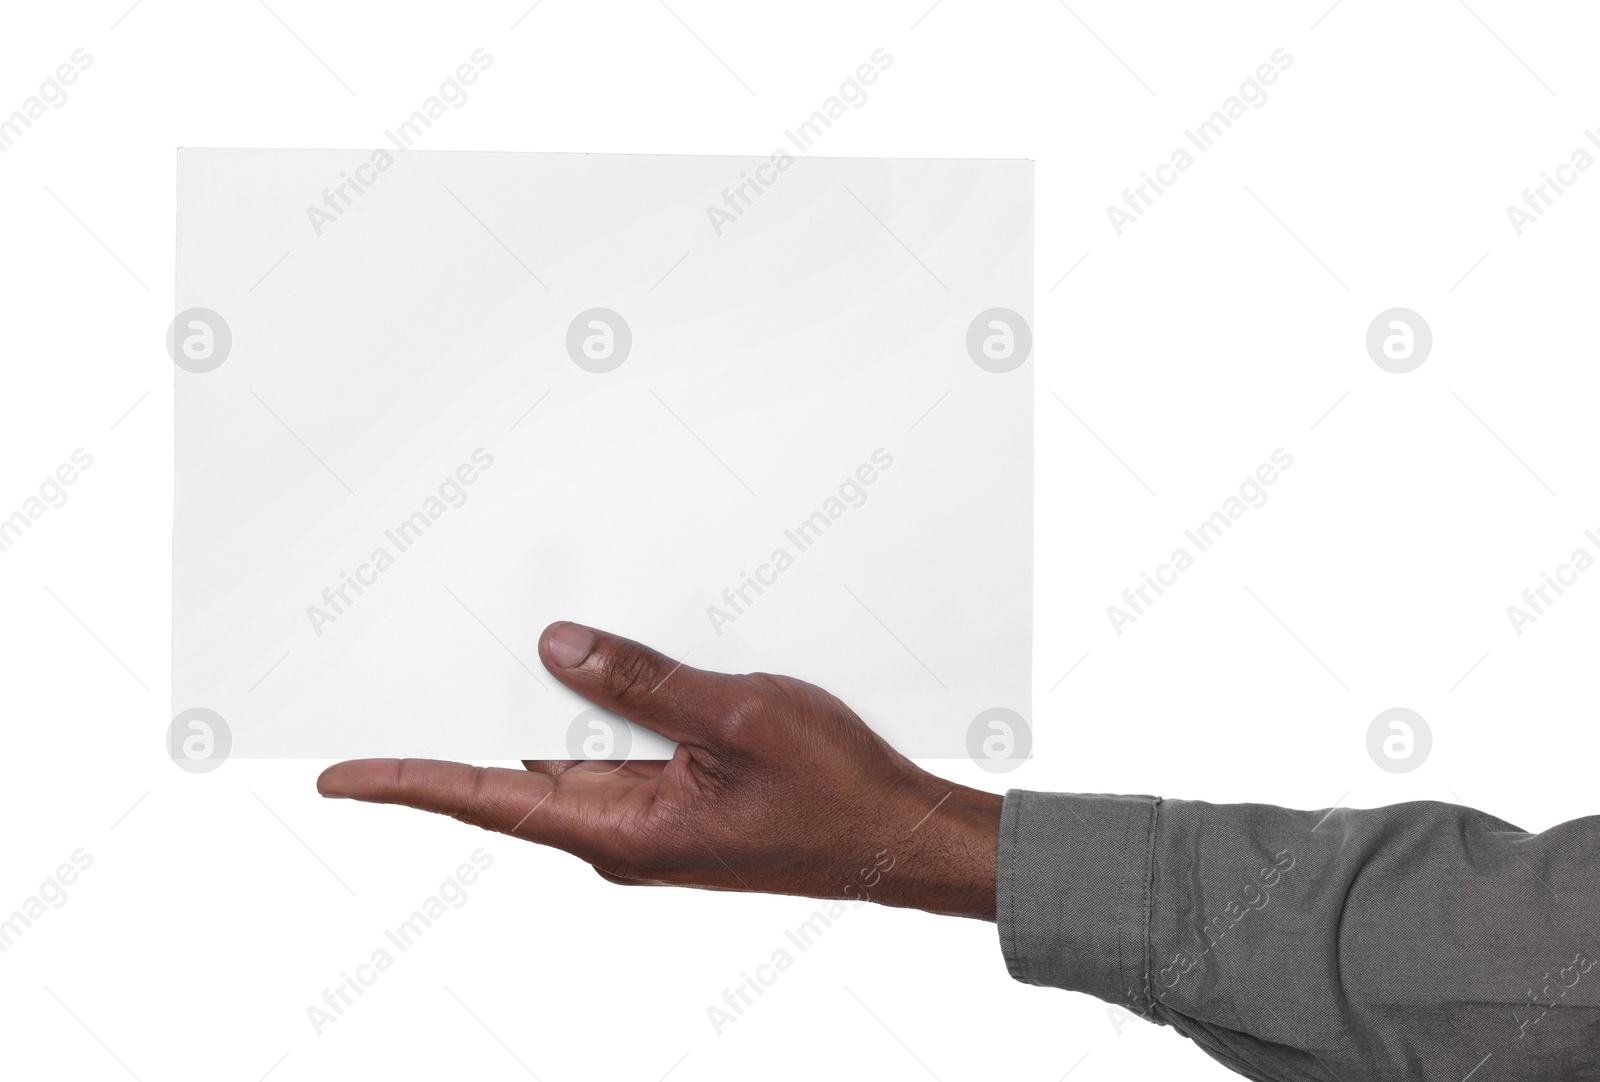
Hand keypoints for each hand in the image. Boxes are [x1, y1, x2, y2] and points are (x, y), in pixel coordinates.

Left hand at [317, 622, 1002, 918]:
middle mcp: (623, 832)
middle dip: (465, 725)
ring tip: (495, 647)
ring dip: (539, 709)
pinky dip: (595, 711)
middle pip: (519, 777)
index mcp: (623, 831)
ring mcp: (652, 817)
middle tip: (404, 671)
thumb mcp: (737, 719)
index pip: (488, 802)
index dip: (408, 784)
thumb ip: (643, 685)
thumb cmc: (833, 792)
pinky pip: (615, 751)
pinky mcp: (680, 801)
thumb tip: (559, 647)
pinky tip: (592, 665)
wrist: (898, 838)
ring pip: (570, 757)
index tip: (337, 775)